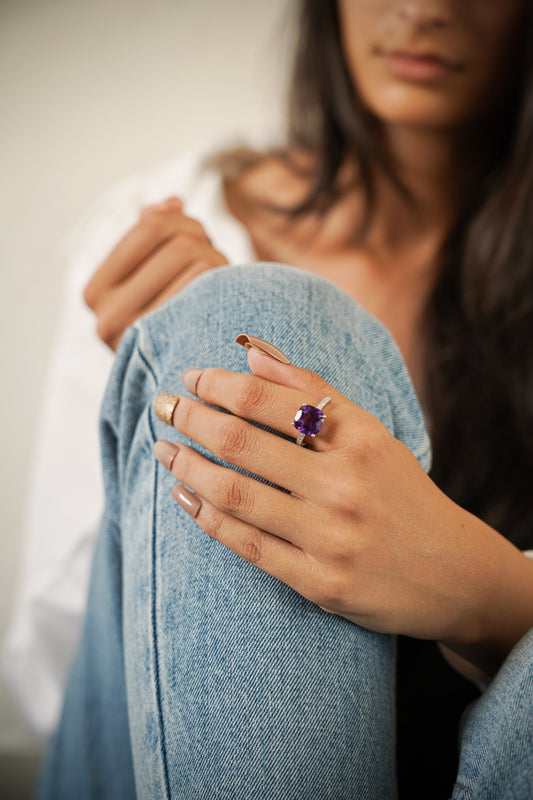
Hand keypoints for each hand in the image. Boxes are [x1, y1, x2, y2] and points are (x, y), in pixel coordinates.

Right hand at [83, 197, 228, 349]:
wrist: (179, 387)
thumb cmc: (169, 320)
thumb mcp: (146, 278)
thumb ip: (153, 236)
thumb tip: (172, 201)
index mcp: (94, 292)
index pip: (150, 226)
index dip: (182, 222)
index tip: (195, 238)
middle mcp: (109, 317)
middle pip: (181, 242)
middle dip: (206, 245)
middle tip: (212, 265)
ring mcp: (145, 337)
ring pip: (203, 262)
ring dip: (221, 267)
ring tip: (218, 287)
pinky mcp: (182, 348)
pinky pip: (217, 292)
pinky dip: (231, 288)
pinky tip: (227, 303)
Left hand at [154, 338, 532, 677]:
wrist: (454, 573)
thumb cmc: (401, 493)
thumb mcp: (371, 433)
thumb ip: (313, 389)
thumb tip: (249, 350)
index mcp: (361, 437)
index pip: (270, 398)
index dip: (218, 384)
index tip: (190, 376)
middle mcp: (346, 484)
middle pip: (243, 442)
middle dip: (190, 418)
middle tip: (162, 406)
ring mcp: (333, 536)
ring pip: (236, 494)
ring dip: (187, 466)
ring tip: (163, 449)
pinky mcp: (322, 583)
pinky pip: (248, 546)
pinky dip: (207, 518)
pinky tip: (184, 497)